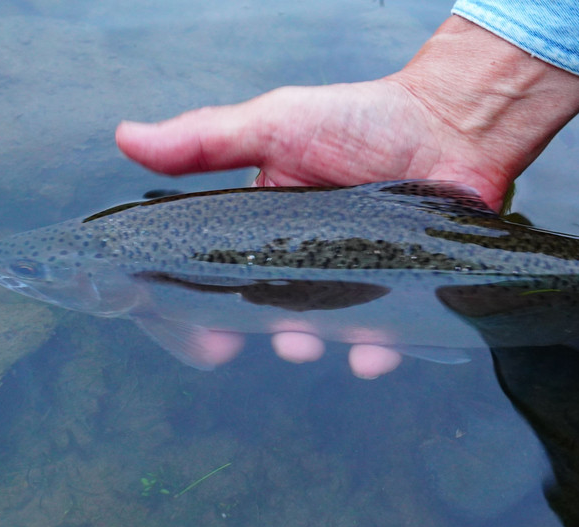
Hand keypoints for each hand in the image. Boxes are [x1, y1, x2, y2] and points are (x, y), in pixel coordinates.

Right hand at [116, 16, 578, 376]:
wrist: (451, 122)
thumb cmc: (364, 119)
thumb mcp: (276, 123)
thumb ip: (206, 141)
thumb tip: (127, 140)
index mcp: (271, 222)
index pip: (225, 272)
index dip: (205, 308)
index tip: (201, 339)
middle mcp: (311, 255)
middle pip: (275, 311)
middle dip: (267, 333)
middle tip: (267, 341)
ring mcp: (359, 275)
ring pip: (329, 328)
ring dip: (315, 345)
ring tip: (309, 344)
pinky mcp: (406, 288)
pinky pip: (391, 332)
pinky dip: (380, 350)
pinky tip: (373, 356)